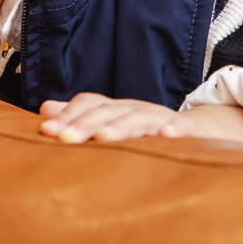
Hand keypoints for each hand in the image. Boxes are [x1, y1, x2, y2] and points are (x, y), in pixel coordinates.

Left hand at [39, 93, 242, 144]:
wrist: (199, 132)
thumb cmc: (144, 131)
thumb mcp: (111, 124)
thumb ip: (78, 118)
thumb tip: (43, 111)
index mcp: (114, 108)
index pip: (88, 104)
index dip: (67, 115)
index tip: (46, 131)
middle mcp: (134, 109)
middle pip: (108, 112)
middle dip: (85, 124)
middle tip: (65, 138)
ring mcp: (161, 118)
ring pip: (138, 119)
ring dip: (120, 127)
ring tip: (103, 137)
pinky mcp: (189, 131)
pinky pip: (180, 130)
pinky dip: (173, 132)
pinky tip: (163, 138)